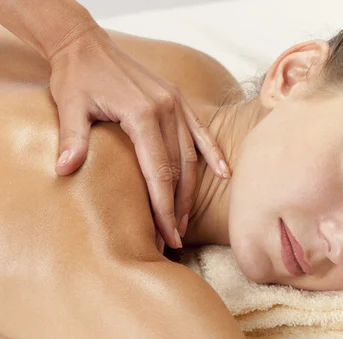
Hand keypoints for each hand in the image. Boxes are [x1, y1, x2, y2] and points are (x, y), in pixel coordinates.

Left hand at [47, 27, 230, 249]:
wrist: (87, 45)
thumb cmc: (77, 76)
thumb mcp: (70, 105)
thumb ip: (73, 138)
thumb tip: (65, 170)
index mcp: (143, 113)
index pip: (159, 171)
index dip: (163, 207)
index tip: (166, 235)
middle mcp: (166, 109)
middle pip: (178, 169)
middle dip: (175, 207)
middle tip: (173, 237)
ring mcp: (176, 104)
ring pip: (191, 156)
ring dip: (189, 190)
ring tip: (184, 219)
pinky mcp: (179, 101)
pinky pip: (201, 132)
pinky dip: (213, 154)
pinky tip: (224, 174)